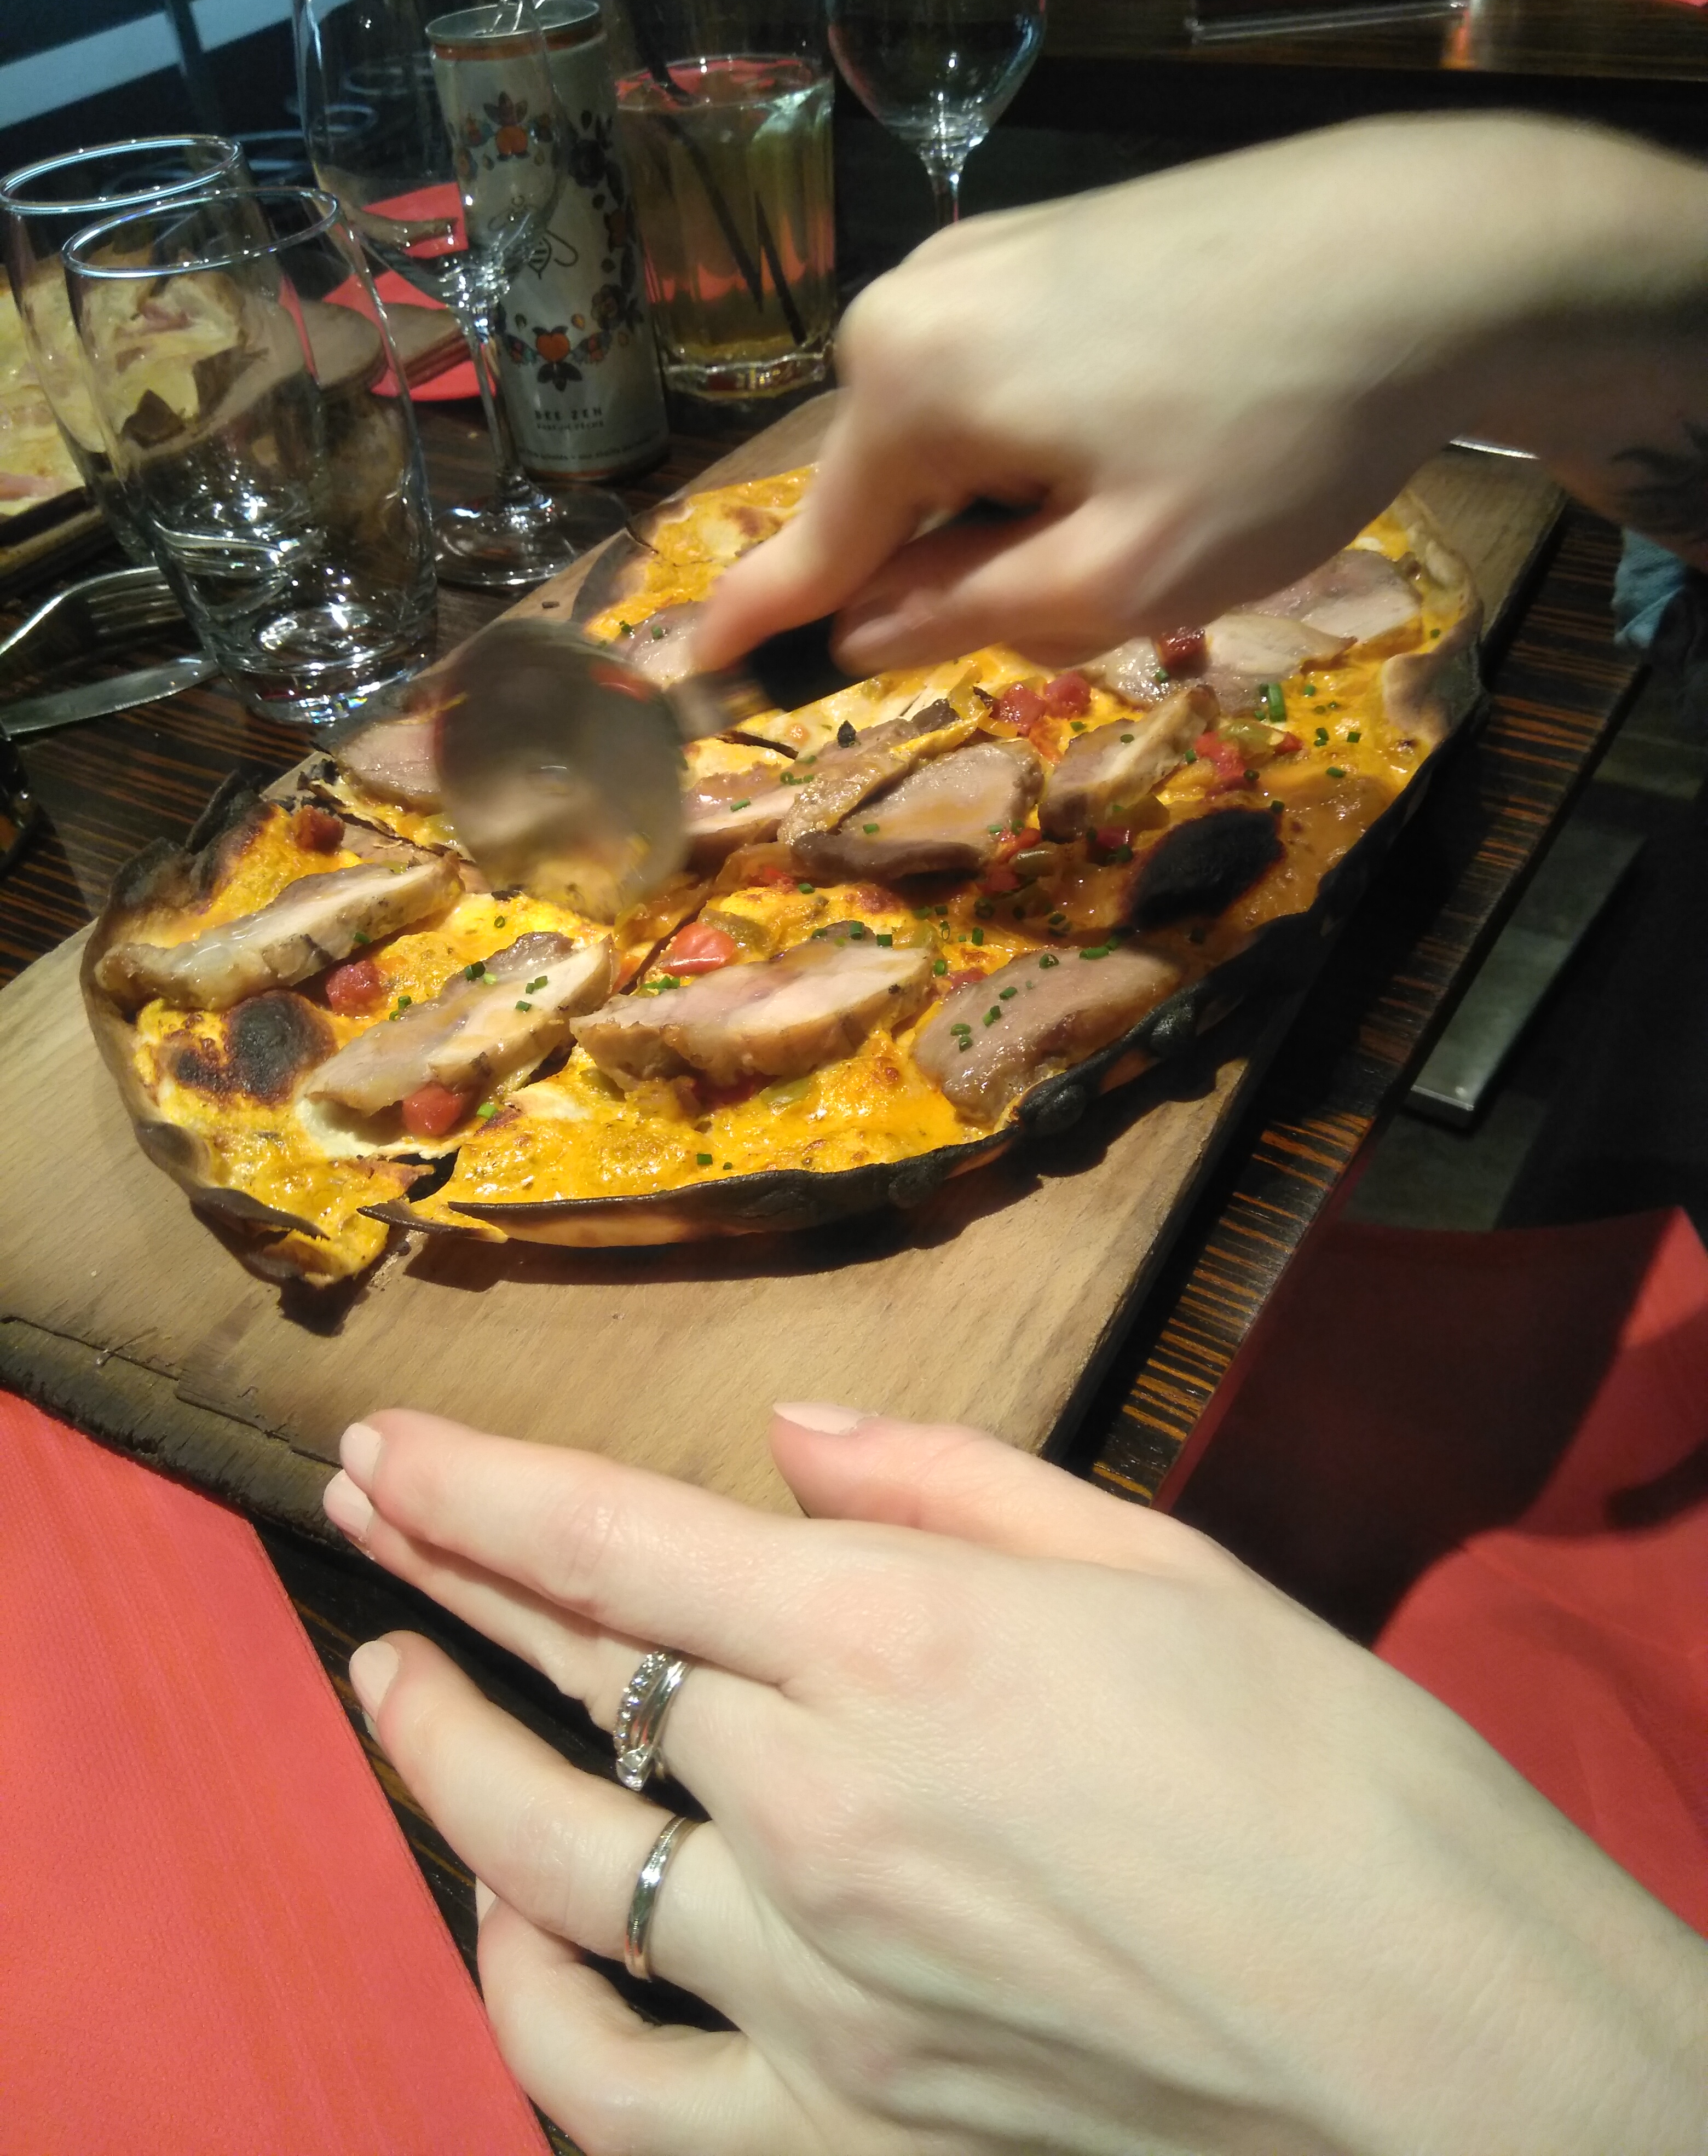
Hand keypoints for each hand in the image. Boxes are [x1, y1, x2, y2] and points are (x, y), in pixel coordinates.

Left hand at [322, 1408, 1706, 2154]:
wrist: (1445, 2043)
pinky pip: (616, 2087)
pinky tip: (508, 1918)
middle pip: (570, 1672)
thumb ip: (942, 1482)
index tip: (378, 1444)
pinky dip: (531, 2000)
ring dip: (443, 1761)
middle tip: (369, 1513)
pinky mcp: (844, 2130)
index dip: (476, 1484)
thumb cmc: (1323, 1767)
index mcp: (901, 1643)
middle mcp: (823, 1812)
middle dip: (444, 1575)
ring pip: (550, 1863)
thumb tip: (788, 1439)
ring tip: (389, 1685)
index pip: (615, 1542)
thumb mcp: (1148, 1558)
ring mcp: (815, 1991)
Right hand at [692, 117, 1707, 675]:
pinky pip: (1005, 384)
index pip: (805, 547)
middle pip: (893, 497)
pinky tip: (1163, 440)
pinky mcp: (1049, 239)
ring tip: (1161, 503)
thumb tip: (860, 636)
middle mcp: (912, 304)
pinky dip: (1055, 446)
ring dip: (1028, 509)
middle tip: (1108, 589)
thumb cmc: (1269, 436)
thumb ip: (965, 618)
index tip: (679, 684)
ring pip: (958, 445)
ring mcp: (983, 255)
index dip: (750, 631)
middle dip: (966, 570)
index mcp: (907, 386)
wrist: (1429, 249)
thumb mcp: (1116, 579)